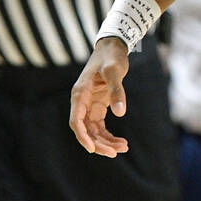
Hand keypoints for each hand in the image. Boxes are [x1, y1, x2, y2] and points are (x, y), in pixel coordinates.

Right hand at [69, 38, 131, 156]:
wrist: (112, 48)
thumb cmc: (111, 57)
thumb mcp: (114, 71)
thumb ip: (117, 91)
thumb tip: (121, 113)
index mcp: (80, 94)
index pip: (76, 121)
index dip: (83, 136)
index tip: (92, 149)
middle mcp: (82, 102)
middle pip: (85, 130)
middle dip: (99, 144)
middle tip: (116, 153)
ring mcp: (89, 105)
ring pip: (93, 132)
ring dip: (106, 142)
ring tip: (124, 148)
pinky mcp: (98, 107)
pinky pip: (100, 127)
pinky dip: (109, 136)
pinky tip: (122, 142)